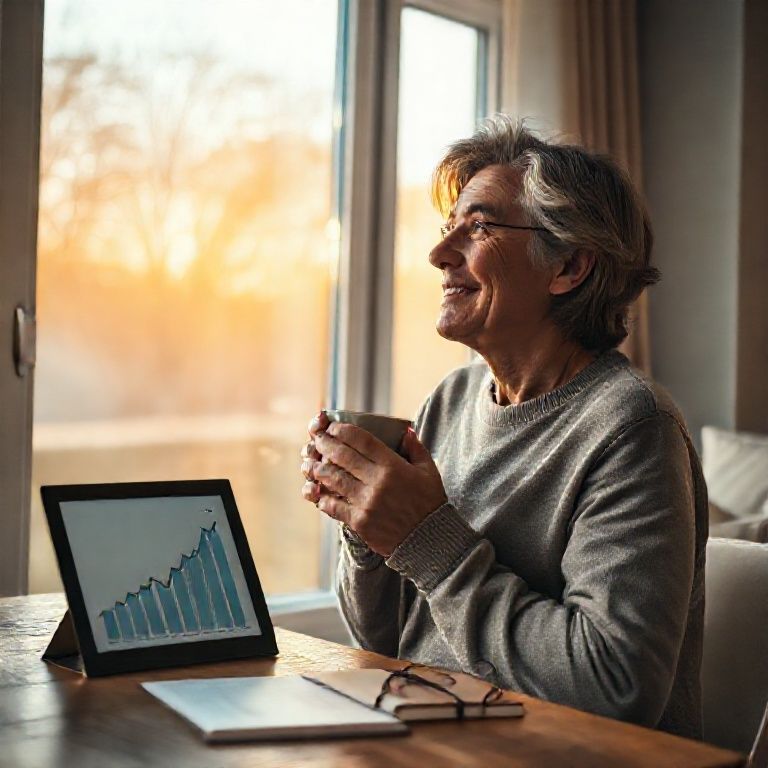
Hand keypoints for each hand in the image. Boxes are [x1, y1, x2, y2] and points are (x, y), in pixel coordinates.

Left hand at [300, 412, 446, 555]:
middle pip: (342, 456)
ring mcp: (366, 503)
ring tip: (311, 463)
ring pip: (333, 479)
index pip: (362, 440)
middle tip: (317, 439)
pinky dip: (323, 497)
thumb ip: (416, 449)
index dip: (343, 430)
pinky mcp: (359, 522)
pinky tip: (318, 491)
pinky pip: (334, 505)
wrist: (429, 540)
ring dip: (318, 469)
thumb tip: (405, 430)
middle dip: (325, 444)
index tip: (333, 427)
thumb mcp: (429, 472)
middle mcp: (377, 482)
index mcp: (394, 467)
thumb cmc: (430, 503)